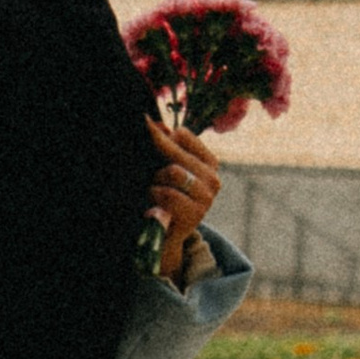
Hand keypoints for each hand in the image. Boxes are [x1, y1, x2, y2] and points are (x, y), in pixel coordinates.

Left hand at [148, 123, 221, 277]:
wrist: (162, 235)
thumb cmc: (161, 195)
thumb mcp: (161, 166)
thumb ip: (160, 144)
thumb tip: (154, 123)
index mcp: (208, 162)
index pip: (182, 134)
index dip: (161, 138)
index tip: (151, 147)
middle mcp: (213, 178)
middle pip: (175, 150)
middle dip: (154, 157)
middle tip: (147, 168)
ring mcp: (207, 196)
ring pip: (172, 171)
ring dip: (155, 180)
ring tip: (153, 190)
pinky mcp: (196, 213)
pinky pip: (167, 193)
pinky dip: (154, 196)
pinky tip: (154, 204)